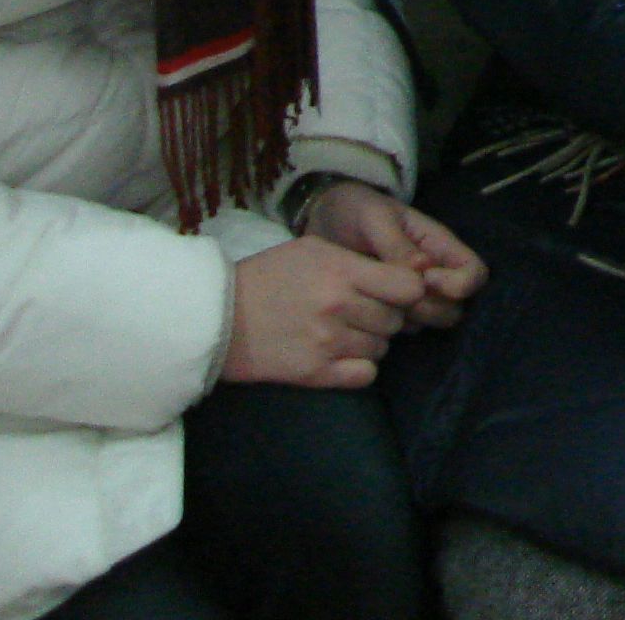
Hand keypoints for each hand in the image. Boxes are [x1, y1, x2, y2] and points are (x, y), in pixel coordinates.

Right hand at [222, 234, 428, 387]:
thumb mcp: (313, 249)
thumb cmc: (267, 276)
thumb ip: (357, 261)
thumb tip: (402, 272)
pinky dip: (359, 367)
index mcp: (342, 272)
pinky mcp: (314, 373)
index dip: (408, 290)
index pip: (410, 287)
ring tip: (343, 332)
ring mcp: (327, 343)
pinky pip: (365, 375)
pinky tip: (341, 356)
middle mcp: (340, 307)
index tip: (395, 292)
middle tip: (360, 313)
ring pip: (383, 348)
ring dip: (370, 341)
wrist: (215, 315)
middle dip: (386, 316)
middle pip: (397, 320)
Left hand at [300, 181, 486, 329]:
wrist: (324, 221)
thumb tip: (422, 270)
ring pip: (432, 320)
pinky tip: (366, 315)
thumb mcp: (375, 219)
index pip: (474, 273)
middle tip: (396, 299)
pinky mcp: (391, 307)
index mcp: (438, 246)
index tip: (425, 279)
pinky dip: (391, 327)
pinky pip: (404, 327)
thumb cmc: (355, 211)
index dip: (458, 284)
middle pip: (457, 306)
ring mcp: (412, 293)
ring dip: (412, 320)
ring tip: (379, 305)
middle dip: (432, 308)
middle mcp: (433, 273)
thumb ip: (396, 244)